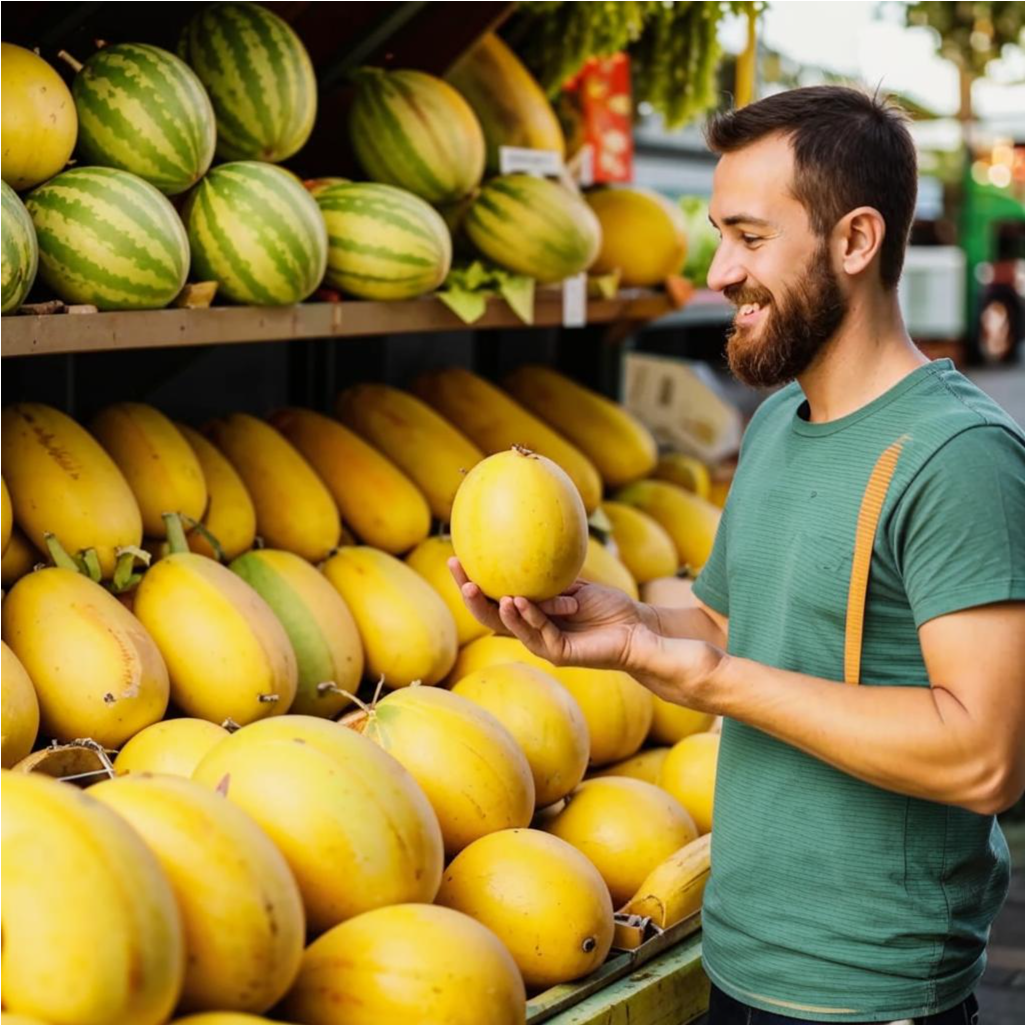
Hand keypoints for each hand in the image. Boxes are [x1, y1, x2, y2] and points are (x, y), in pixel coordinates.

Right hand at [449, 557, 650, 667]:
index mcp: (532, 615)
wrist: (636, 630)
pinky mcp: (560, 653)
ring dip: (492, 607)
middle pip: (491, 618)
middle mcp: (532, 631)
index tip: (456, 558)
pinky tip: (515, 601)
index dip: (473, 584)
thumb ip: (551, 575)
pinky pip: (538, 633)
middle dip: (471, 598)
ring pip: (509, 628)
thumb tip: (526, 542)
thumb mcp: (575, 585)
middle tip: (459, 576)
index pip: (493, 600)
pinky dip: (526, 616)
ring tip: (476, 589)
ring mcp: (544, 644)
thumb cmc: (609, 607)